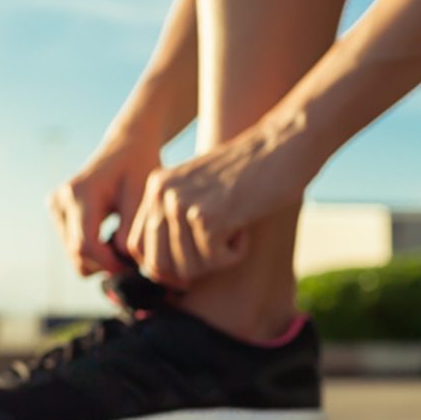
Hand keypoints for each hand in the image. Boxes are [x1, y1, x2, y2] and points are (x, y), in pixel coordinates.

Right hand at [47, 135, 161, 277]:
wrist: (127, 146)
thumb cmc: (139, 168)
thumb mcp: (142, 195)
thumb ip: (131, 229)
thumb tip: (119, 260)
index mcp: (81, 193)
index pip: (85, 244)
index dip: (109, 264)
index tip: (132, 268)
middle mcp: (61, 199)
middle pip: (77, 254)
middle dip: (105, 264)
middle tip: (133, 259)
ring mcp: (55, 205)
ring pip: (74, 255)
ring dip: (100, 259)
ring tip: (124, 242)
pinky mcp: (56, 211)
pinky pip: (73, 247)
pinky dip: (93, 251)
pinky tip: (111, 236)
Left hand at [124, 116, 317, 288]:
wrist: (282, 146)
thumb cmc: (248, 174)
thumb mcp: (200, 190)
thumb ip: (174, 221)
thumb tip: (156, 273)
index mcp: (156, 186)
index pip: (138, 246)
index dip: (162, 268)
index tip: (190, 268)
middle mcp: (162, 193)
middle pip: (160, 264)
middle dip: (192, 268)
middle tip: (219, 246)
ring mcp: (181, 204)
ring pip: (188, 267)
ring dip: (217, 259)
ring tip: (235, 228)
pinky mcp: (207, 217)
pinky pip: (215, 261)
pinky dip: (236, 253)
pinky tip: (245, 227)